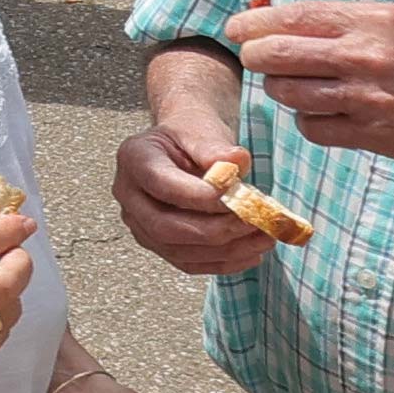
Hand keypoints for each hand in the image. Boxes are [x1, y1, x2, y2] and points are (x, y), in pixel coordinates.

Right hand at [114, 117, 268, 277]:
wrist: (183, 146)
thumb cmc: (189, 134)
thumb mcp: (200, 130)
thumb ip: (214, 146)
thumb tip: (237, 161)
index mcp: (134, 159)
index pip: (162, 185)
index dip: (199, 196)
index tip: (236, 197)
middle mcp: (129, 196)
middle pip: (165, 226)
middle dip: (214, 230)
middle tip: (253, 222)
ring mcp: (140, 224)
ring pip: (179, 250)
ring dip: (225, 249)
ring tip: (264, 237)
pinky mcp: (158, 244)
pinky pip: (188, 263)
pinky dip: (223, 263)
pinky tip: (252, 253)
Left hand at [229, 0, 393, 173]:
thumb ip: (347, 21)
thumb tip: (276, 12)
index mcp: (377, 19)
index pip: (294, 16)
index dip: (254, 23)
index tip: (237, 28)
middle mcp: (369, 55)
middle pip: (277, 54)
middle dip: (256, 57)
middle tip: (256, 59)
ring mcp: (370, 98)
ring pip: (289, 93)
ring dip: (283, 90)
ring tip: (300, 87)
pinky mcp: (374, 136)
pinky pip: (313, 128)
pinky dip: (310, 121)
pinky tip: (326, 114)